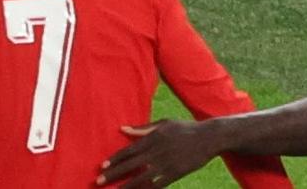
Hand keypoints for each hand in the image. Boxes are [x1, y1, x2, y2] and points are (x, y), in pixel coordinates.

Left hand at [96, 121, 223, 187]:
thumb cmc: (184, 128)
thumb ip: (142, 129)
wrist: (208, 137)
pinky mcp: (177, 173)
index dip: (114, 159)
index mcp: (151, 139)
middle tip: (99, 181)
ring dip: (127, 185)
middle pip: (130, 165)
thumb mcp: (162, 123)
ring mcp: (166, 164)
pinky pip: (159, 184)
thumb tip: (122, 129)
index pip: (127, 151)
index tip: (102, 166)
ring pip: (142, 177)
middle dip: (113, 174)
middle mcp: (155, 152)